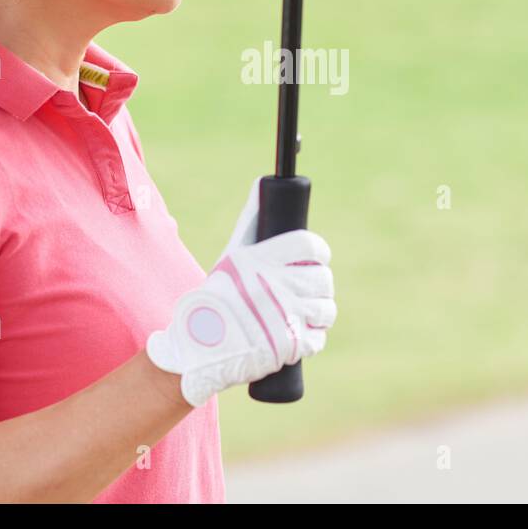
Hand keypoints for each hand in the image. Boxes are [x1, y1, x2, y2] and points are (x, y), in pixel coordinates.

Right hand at [145, 176, 335, 407]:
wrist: (201, 343)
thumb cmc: (219, 294)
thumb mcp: (232, 255)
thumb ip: (251, 221)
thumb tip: (260, 183)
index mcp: (262, 260)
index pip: (310, 245)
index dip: (319, 250)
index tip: (316, 257)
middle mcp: (276, 286)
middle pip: (323, 278)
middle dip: (320, 283)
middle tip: (309, 288)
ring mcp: (285, 317)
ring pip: (326, 309)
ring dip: (322, 311)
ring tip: (307, 312)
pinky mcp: (290, 345)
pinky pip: (319, 338)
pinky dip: (313, 337)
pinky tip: (300, 333)